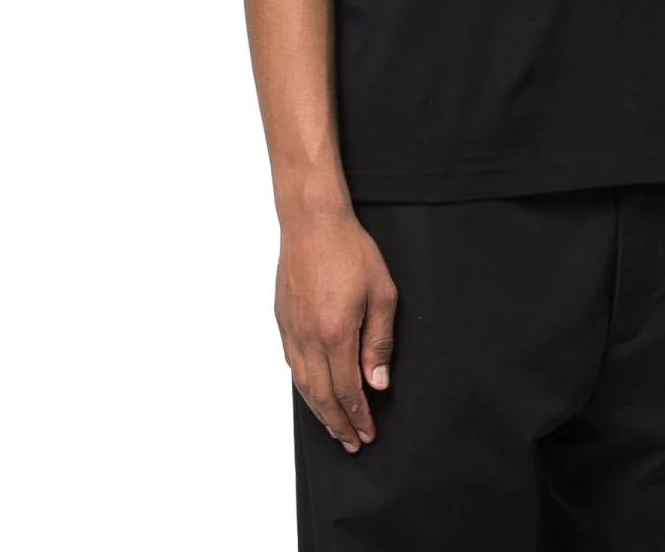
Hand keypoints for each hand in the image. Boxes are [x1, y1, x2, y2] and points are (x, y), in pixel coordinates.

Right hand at [276, 206, 397, 452]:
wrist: (312, 221)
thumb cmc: (350, 250)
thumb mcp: (382, 292)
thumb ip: (379, 340)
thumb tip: (377, 381)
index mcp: (336, 333)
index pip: (347, 390)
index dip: (358, 416)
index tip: (367, 433)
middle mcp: (308, 338)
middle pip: (321, 395)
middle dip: (337, 424)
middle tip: (351, 443)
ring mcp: (291, 329)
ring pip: (302, 384)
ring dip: (318, 411)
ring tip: (332, 427)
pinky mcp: (282, 318)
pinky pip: (291, 363)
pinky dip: (303, 386)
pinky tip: (312, 390)